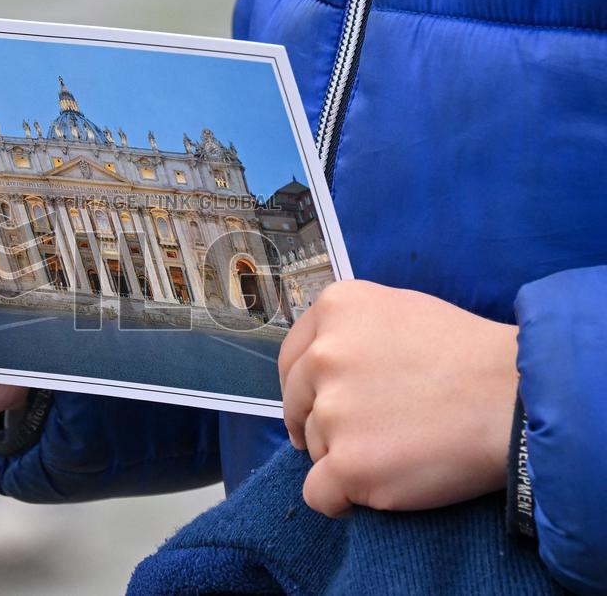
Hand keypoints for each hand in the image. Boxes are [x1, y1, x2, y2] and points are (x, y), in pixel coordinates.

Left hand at [278, 280, 518, 516]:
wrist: (517, 400)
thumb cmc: (468, 356)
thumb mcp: (400, 309)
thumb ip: (350, 329)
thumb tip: (318, 361)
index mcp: (335, 309)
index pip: (291, 359)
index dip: (305, 388)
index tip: (320, 404)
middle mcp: (323, 355)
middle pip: (296, 405)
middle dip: (321, 423)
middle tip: (366, 433)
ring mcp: (333, 411)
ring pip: (313, 449)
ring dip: (342, 457)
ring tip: (396, 450)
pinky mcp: (348, 464)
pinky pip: (318, 494)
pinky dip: (340, 500)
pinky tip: (372, 490)